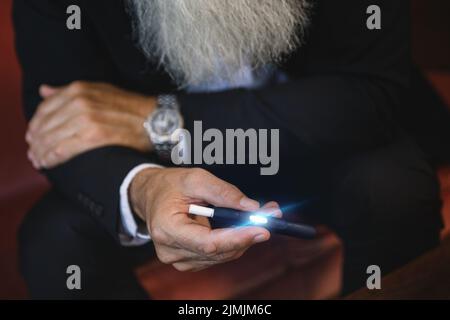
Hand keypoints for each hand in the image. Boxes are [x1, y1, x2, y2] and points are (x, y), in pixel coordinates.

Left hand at [26, 81, 156, 168]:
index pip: (45, 108)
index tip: (33, 136)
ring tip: (38, 160)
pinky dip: (52, 157)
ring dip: (40, 151)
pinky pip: (64, 149)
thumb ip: (69, 91)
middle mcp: (80, 102)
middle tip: (33, 153)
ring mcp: (87, 119)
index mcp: (79, 89)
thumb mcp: (99, 90)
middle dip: (35, 141)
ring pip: (52, 138)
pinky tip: (47, 163)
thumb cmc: (129, 107)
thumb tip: (44, 90)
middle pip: (45, 124)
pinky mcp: (95, 136)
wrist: (155, 119)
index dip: (36, 124)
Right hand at [130, 167, 280, 271]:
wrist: (151, 196)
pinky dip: (234, 241)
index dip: (238, 237)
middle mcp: (171, 250)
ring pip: (223, 255)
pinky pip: (218, 255)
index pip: (208, 243)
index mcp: (167, 228)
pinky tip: (241, 226)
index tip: (262, 228)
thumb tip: (251, 208)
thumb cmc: (169, 186)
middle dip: (248, 233)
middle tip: (271, 214)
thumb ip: (224, 193)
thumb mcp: (195, 178)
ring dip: (244, 237)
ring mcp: (179, 259)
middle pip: (219, 251)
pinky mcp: (189, 261)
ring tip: (260, 216)